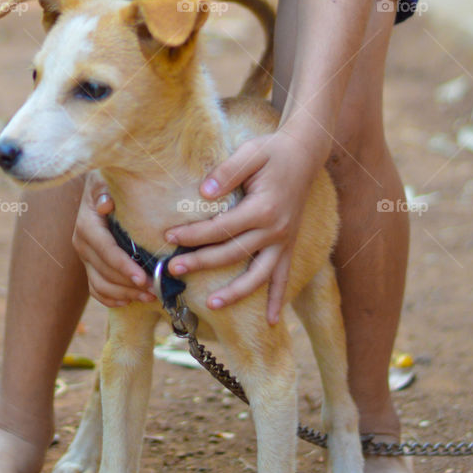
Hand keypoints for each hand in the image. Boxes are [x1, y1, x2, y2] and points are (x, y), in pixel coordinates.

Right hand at [72, 172, 156, 306]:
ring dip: (125, 295)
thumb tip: (105, 204)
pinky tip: (129, 301)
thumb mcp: (106, 180)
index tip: (144, 279)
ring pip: (101, 285)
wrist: (99, 185)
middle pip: (105, 273)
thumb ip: (105, 190)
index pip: (106, 252)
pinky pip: (96, 289)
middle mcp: (81, 243)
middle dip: (130, 285)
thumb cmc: (108, 180)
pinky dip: (111, 299)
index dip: (124, 268)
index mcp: (86, 225)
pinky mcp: (88, 264)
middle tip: (156, 291)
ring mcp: (84, 256)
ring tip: (149, 297)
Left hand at [163, 130, 322, 323]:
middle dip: (200, 262)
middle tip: (172, 269)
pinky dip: (279, 299)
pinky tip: (273, 321)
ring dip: (236, 293)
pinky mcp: (288, 244)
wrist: (304, 154)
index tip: (168, 237)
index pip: (221, 228)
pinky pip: (284, 276)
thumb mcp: (249, 153)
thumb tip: (204, 193)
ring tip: (211, 306)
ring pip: (258, 275)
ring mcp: (284, 240)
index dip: (193, 234)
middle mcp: (275, 230)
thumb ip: (227, 171)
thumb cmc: (272, 151)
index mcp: (263, 208)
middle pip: (232, 254)